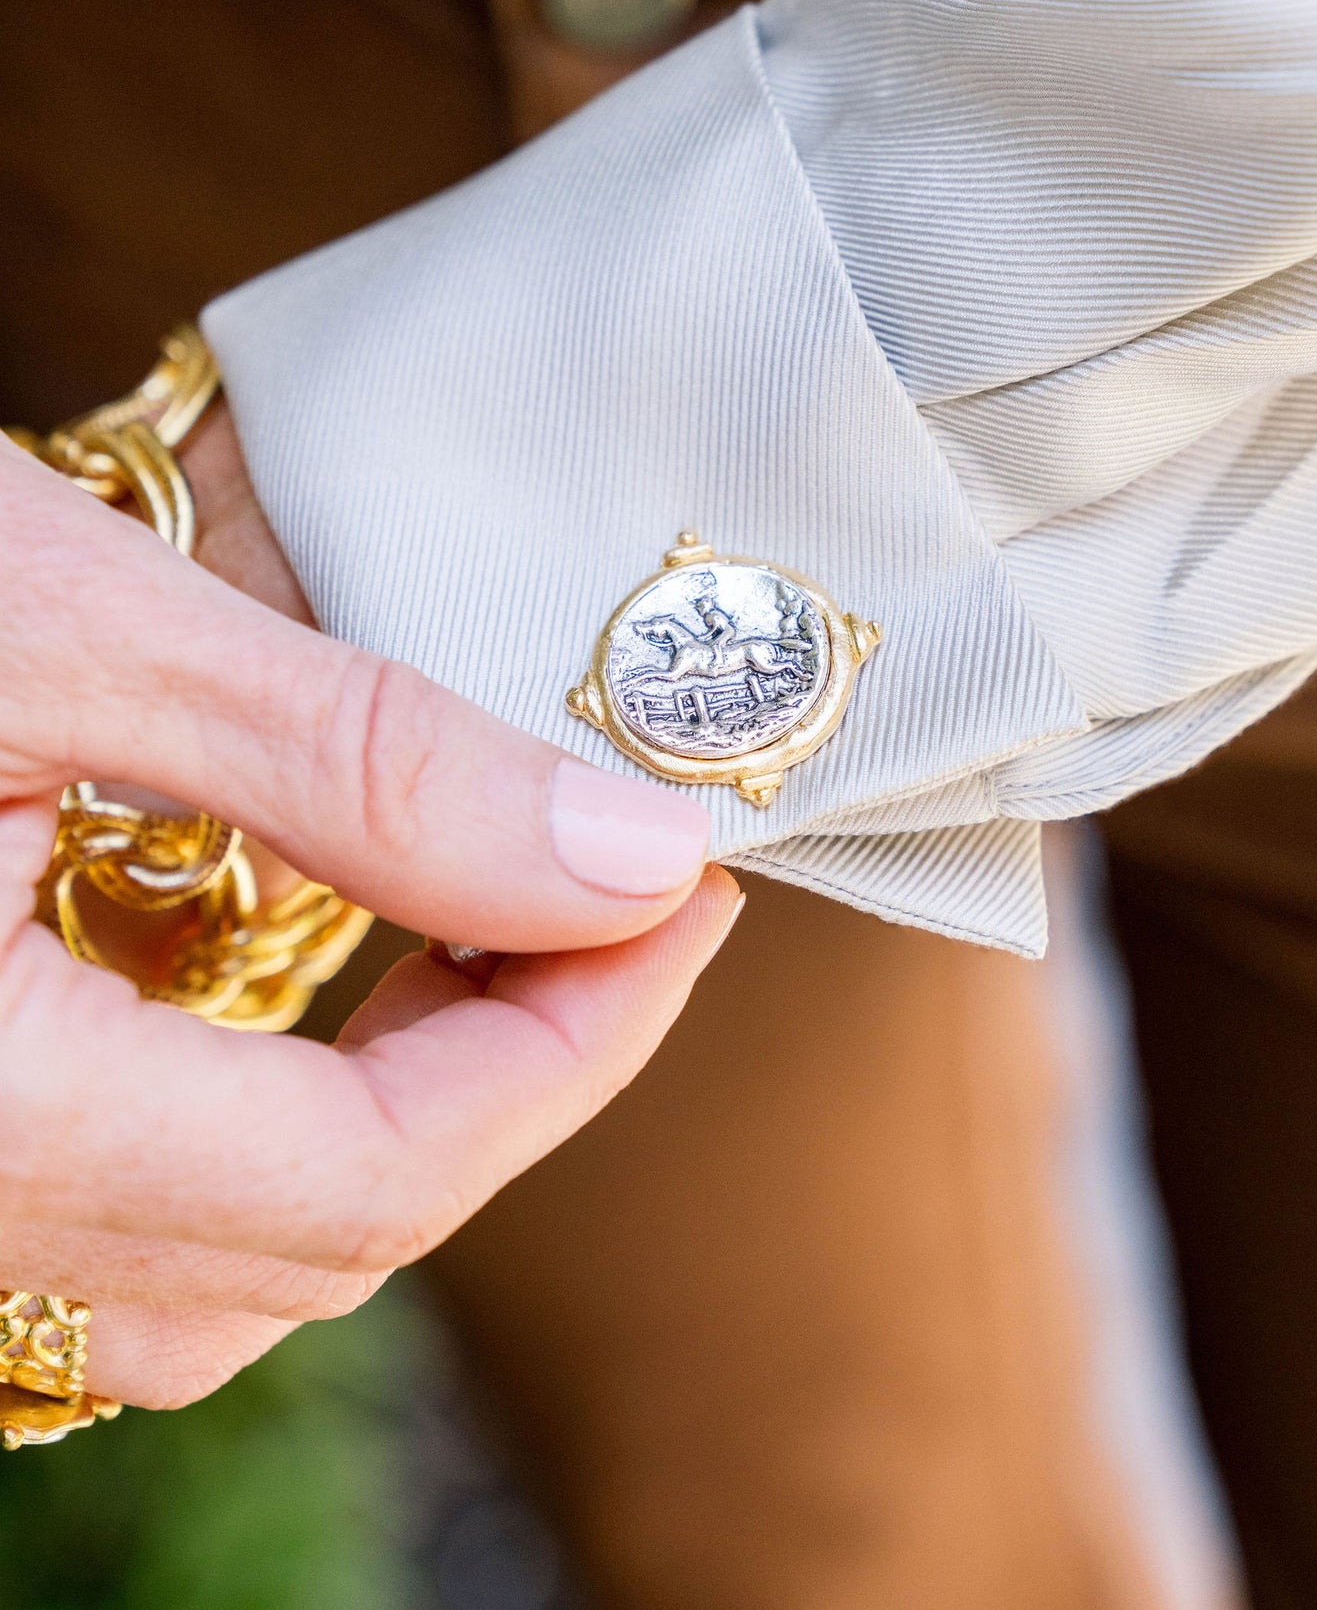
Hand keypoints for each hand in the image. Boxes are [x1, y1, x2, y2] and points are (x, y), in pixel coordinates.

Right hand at [0, 421, 736, 1408]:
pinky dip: (279, 1125)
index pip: (377, 1168)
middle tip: (623, 890)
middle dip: (524, 1067)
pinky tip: (328, 981)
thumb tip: (623, 857)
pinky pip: (130, 1223)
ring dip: (408, 1113)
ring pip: (233, 1262)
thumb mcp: (54, 624)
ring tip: (504, 931)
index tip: (684, 886)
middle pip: (328, 1230)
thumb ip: (350, 764)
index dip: (580, 1039)